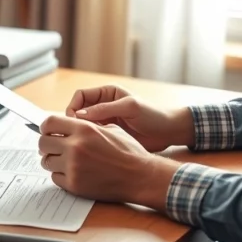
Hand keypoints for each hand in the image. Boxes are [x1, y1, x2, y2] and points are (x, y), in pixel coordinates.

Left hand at [38, 115, 179, 208]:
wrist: (140, 176)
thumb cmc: (128, 152)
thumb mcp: (109, 128)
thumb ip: (86, 125)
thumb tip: (67, 124)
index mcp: (84, 129)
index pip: (49, 123)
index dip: (46, 127)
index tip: (48, 131)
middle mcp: (75, 147)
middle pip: (43, 143)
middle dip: (48, 145)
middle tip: (55, 148)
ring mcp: (73, 167)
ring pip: (46, 162)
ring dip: (53, 161)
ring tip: (65, 161)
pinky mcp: (74, 185)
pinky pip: (55, 178)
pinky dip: (61, 175)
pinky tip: (73, 173)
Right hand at [65, 86, 193, 151]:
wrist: (168, 132)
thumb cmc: (153, 115)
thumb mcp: (129, 108)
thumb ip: (105, 109)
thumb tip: (79, 115)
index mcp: (107, 93)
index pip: (80, 96)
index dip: (73, 107)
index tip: (73, 121)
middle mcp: (103, 106)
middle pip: (78, 111)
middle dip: (74, 122)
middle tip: (76, 134)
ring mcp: (106, 121)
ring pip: (84, 126)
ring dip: (81, 133)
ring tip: (84, 142)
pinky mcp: (109, 135)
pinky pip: (92, 137)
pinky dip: (89, 141)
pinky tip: (92, 148)